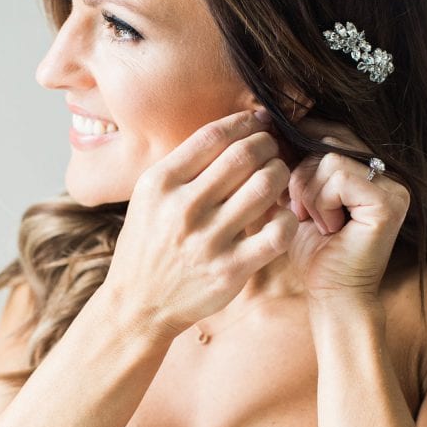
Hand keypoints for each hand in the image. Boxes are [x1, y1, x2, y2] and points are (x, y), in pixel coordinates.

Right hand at [103, 110, 297, 341]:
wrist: (139, 304)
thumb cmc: (149, 244)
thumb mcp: (149, 197)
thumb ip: (183, 165)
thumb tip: (232, 129)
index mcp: (161, 183)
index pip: (214, 135)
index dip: (245, 122)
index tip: (258, 122)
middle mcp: (183, 208)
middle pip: (245, 155)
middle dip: (268, 145)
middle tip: (272, 150)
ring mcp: (208, 241)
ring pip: (265, 186)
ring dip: (280, 175)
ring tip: (277, 178)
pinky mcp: (230, 270)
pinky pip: (277, 233)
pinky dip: (287, 218)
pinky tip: (280, 217)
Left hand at [278, 117, 410, 301]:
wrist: (333, 296)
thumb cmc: (315, 253)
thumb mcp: (297, 199)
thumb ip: (294, 165)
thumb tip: (268, 122)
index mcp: (370, 171)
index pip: (332, 133)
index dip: (302, 145)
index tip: (283, 168)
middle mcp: (388, 174)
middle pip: (330, 140)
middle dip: (302, 175)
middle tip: (300, 209)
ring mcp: (394, 186)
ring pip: (330, 158)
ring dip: (309, 192)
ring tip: (318, 222)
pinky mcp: (390, 201)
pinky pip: (340, 176)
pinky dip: (322, 201)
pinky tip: (330, 227)